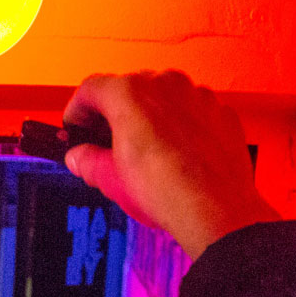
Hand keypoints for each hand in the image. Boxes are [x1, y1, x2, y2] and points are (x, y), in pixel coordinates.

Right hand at [62, 70, 279, 259]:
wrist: (217, 212)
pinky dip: (181, 126)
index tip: (76, 126)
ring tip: (147, 152)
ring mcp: (196, 95)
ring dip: (150, 118)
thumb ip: (88, 161)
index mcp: (129, 94)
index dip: (77, 110)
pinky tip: (177, 154)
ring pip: (163, 98)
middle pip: (129, 89)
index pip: (90, 89)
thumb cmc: (169, 193)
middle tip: (108, 144)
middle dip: (115, 114)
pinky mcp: (219, 111)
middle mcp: (164, 84)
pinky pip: (191, 111)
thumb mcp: (111, 180)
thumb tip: (79, 157)